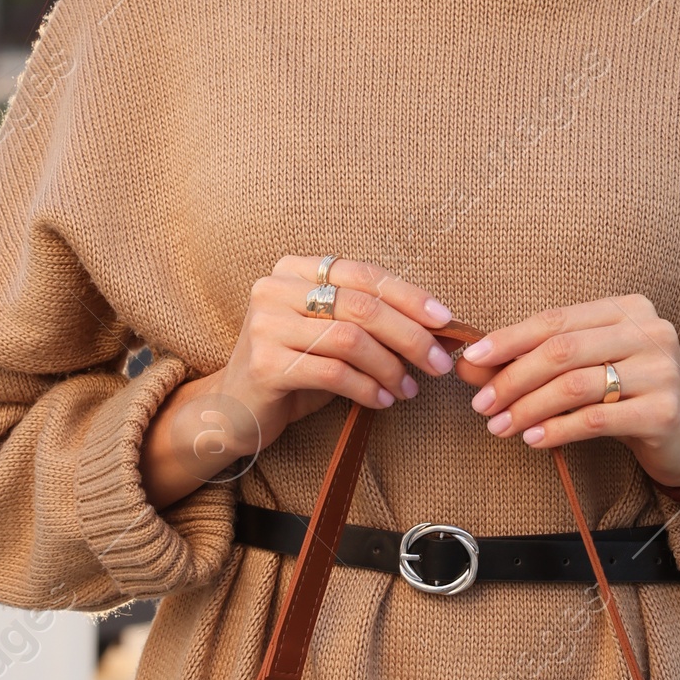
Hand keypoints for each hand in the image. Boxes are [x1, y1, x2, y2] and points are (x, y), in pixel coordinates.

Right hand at [141, 257, 455, 508]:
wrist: (234, 410)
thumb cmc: (294, 368)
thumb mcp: (330, 334)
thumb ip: (368, 320)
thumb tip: (436, 325)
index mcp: (293, 269)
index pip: (364, 274)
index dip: (410, 296)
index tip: (444, 321)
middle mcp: (274, 289)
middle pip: (362, 305)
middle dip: (409, 336)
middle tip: (438, 363)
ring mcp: (265, 325)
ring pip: (350, 339)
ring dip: (390, 367)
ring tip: (408, 389)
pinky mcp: (264, 364)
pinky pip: (333, 373)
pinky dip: (367, 388)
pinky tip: (382, 400)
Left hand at [454, 294, 679, 490]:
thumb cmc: (625, 393)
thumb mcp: (584, 367)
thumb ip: (531, 361)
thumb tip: (469, 365)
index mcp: (628, 308)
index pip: (556, 319)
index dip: (509, 339)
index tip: (472, 359)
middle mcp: (649, 331)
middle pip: (563, 351)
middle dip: (513, 378)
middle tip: (482, 404)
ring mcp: (661, 370)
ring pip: (575, 386)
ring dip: (528, 409)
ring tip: (500, 426)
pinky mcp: (664, 411)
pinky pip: (595, 420)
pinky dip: (557, 430)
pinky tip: (533, 439)